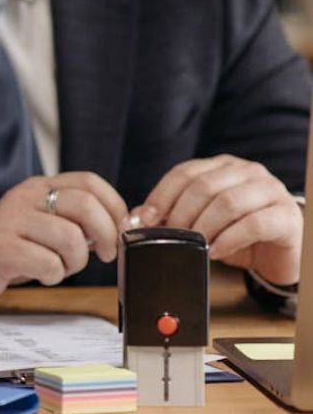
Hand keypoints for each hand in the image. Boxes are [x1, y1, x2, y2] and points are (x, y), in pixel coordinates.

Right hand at [0, 172, 129, 306]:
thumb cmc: (13, 246)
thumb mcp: (44, 223)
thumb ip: (78, 219)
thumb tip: (124, 226)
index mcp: (40, 186)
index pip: (89, 182)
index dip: (115, 207)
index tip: (120, 232)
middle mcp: (25, 196)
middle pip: (84, 205)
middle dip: (106, 235)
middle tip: (105, 255)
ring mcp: (11, 220)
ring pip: (70, 238)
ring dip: (77, 261)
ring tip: (63, 266)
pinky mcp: (1, 248)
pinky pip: (48, 263)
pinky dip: (55, 276)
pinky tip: (42, 274)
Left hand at [137, 155, 301, 285]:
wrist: (279, 255)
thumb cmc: (238, 235)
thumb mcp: (201, 222)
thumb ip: (171, 215)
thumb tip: (134, 218)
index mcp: (223, 166)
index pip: (185, 172)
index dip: (161, 195)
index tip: (145, 218)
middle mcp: (247, 172)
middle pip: (203, 186)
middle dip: (180, 214)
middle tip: (171, 236)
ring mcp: (271, 190)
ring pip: (227, 202)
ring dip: (203, 227)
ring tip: (194, 245)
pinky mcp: (286, 215)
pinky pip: (253, 224)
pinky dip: (228, 239)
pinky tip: (215, 252)